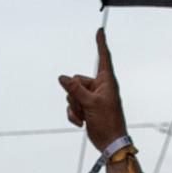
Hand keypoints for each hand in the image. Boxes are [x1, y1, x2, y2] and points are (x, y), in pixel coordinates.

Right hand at [57, 29, 127, 151]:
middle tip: (85, 108)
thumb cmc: (107, 121)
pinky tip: (82, 123)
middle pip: (76, 81)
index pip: (103, 57)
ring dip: (74, 107)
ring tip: (86, 116)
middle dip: (75, 96)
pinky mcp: (86, 107)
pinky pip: (71, 105)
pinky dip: (74, 115)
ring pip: (71, 94)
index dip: (100, 43)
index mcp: (106, 81)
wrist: (110, 142)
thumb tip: (61, 77)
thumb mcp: (90, 103)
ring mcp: (91, 97)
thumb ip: (75, 89)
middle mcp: (99, 87)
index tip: (100, 30)